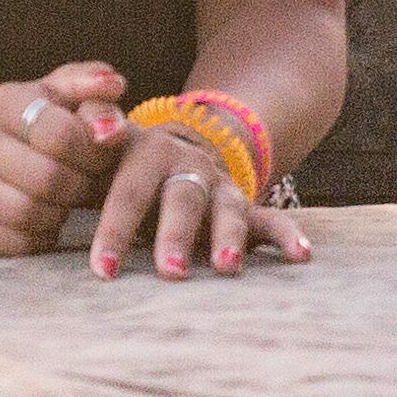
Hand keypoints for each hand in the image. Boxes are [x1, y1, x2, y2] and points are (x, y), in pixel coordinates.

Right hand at [0, 64, 126, 253]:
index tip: (101, 155)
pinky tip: (46, 218)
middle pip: (48, 179)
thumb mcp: (63, 95)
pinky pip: (16, 243)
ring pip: (29, 214)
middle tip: (87, 181)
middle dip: (80, 185)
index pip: (61, 136)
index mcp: (0, 102)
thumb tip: (115, 86)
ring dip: (61, 212)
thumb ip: (93, 88)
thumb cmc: (39, 120)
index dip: (94, 153)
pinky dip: (42, 236)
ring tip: (66, 198)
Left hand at [88, 122, 313, 282]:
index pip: (129, 192)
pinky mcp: (245, 207)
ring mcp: (220, 187)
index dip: (116, 229)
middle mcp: (188, 167)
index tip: (104, 269)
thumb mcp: (104, 138)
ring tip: (226, 267)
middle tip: (170, 273)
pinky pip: (271, 220)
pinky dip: (288, 236)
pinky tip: (302, 255)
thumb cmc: (122, 158)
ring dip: (228, 238)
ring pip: (227, 211)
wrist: (170, 147)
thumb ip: (95, 123)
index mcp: (147, 152)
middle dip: (176, 237)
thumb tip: (97, 128)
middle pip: (182, 201)